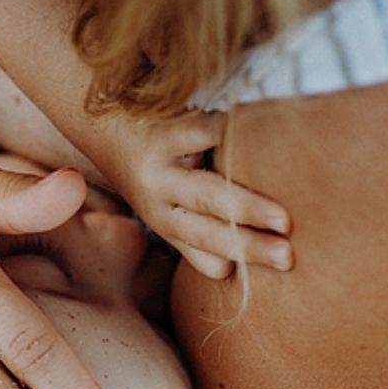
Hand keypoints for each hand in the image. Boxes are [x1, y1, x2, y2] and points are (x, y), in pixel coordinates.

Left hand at [109, 111, 292, 279]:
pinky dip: (234, 133)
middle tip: (288, 258)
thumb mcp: (165, 206)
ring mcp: (159, 170)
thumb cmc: (152, 167)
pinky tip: (264, 138)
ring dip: (246, 207)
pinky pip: (203, 134)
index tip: (286, 267)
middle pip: (207, 233)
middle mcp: (158, 205)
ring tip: (283, 218)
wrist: (99, 122)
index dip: (240, 261)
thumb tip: (251, 259)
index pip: (208, 256)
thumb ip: (203, 227)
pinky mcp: (162, 132)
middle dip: (249, 247)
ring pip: (206, 193)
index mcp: (167, 225)